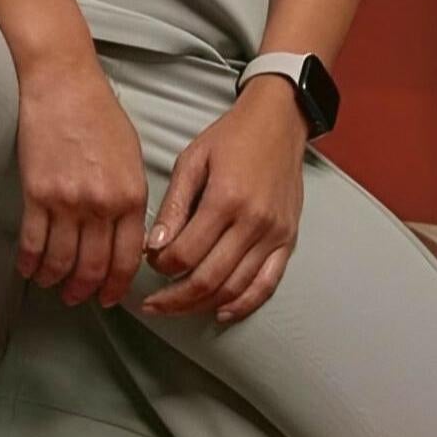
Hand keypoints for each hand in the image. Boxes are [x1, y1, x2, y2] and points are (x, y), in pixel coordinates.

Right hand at [14, 50, 148, 307]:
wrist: (64, 86)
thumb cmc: (100, 115)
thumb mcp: (132, 159)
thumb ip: (131, 199)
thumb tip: (125, 235)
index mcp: (132, 197)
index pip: (127, 258)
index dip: (117, 285)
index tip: (110, 297)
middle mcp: (102, 205)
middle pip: (94, 266)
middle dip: (85, 290)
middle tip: (77, 298)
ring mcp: (68, 201)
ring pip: (62, 260)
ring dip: (56, 280)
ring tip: (51, 285)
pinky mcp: (37, 193)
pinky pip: (33, 241)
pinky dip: (30, 262)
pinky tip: (28, 269)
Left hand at [140, 78, 308, 322]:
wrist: (278, 124)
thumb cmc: (230, 138)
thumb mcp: (191, 160)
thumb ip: (174, 205)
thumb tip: (154, 246)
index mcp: (225, 200)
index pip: (186, 252)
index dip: (161, 266)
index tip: (148, 263)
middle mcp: (254, 223)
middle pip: (209, 278)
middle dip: (175, 298)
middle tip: (152, 305)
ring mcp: (275, 235)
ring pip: (236, 287)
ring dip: (202, 305)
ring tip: (176, 309)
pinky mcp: (288, 241)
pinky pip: (267, 284)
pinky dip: (243, 304)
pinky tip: (221, 312)